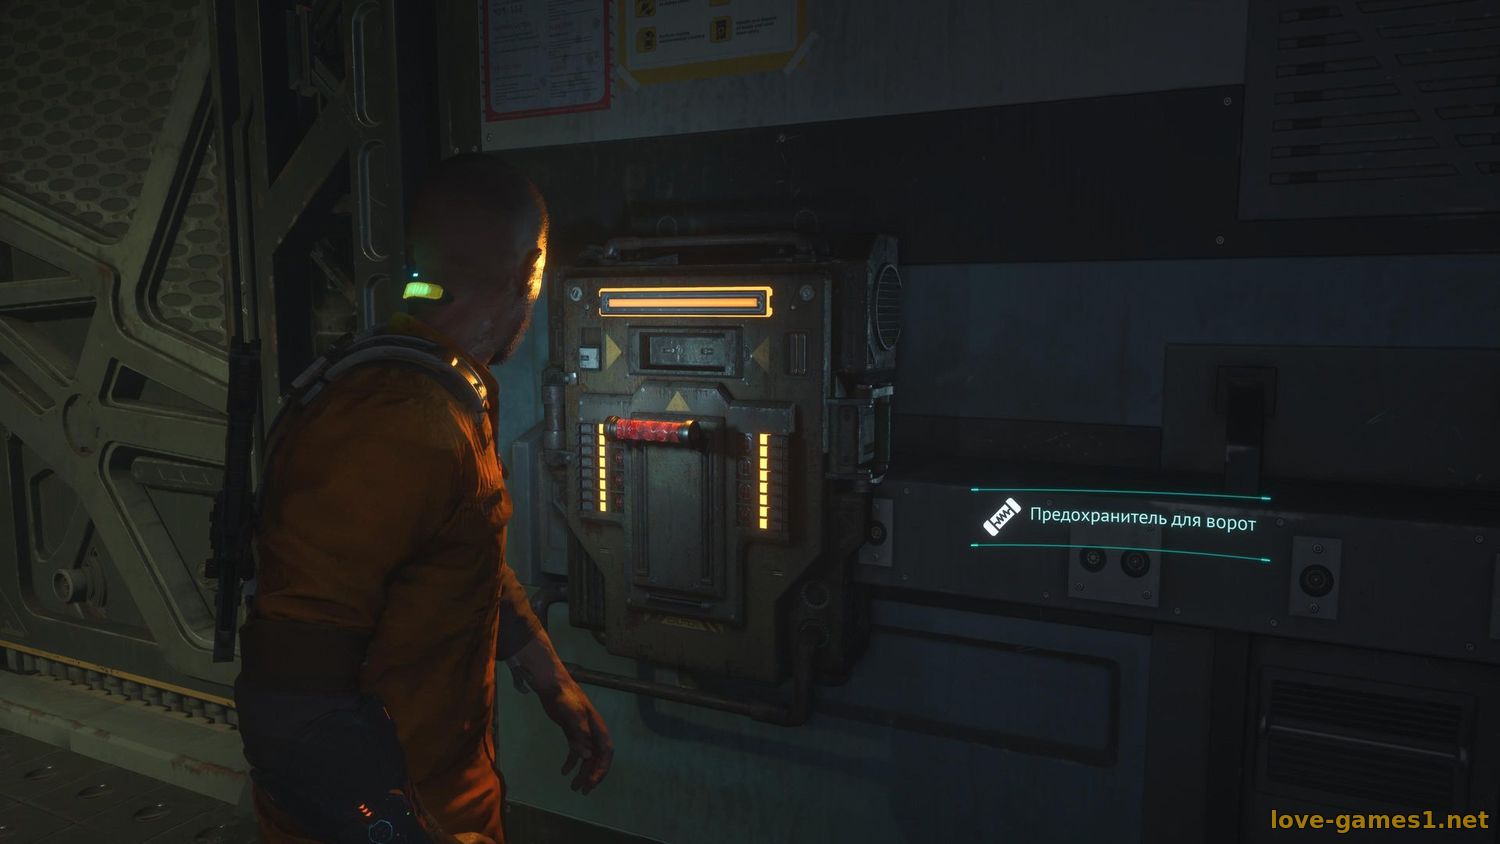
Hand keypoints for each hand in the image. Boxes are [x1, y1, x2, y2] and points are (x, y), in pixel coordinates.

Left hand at [534, 675, 612, 793]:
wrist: (552, 685)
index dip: (601, 769)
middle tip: (583, 790)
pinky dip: (570, 762)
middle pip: (596, 758)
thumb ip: (580, 736)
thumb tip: (587, 756)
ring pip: (586, 757)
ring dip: (581, 772)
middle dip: (591, 775)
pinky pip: (575, 751)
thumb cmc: (565, 697)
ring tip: (573, 787)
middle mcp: (592, 732)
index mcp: (597, 728)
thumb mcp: (573, 715)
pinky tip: (563, 771)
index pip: (605, 752)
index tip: (591, 783)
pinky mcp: (571, 732)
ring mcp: (582, 732)